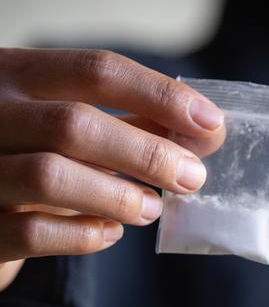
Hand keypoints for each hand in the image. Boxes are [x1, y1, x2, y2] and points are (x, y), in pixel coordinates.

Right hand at [0, 48, 225, 289]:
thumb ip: (134, 122)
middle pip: (74, 124)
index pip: (97, 71)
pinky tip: (111, 232)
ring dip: (119, 196)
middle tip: (193, 177)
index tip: (211, 122)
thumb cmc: (32, 150)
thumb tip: (208, 130)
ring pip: (50, 176)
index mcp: (16, 73)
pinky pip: (30, 232)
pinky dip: (83, 235)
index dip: (161, 96)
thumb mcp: (72, 123)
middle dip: (148, 153)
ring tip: (153, 208)